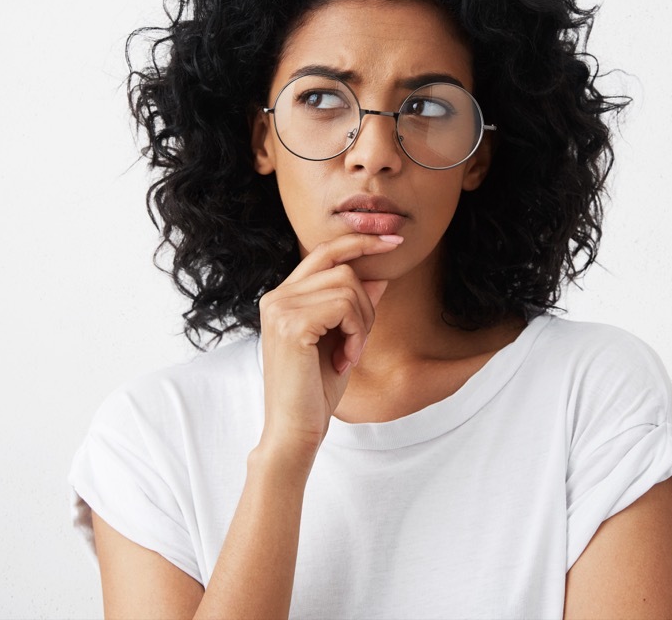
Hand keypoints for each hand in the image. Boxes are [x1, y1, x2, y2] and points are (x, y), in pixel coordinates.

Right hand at [255, 232, 402, 462]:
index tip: (394, 240)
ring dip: (362, 323)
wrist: (295, 430)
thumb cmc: (316, 390)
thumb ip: (354, 306)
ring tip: (349, 354)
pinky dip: (357, 333)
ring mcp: (280, 308)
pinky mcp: (292, 324)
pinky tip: (346, 359)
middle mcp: (276, 296)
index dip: (360, 241)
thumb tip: (379, 275)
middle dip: (366, 304)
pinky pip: (345, 306)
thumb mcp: (343, 340)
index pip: (324, 251)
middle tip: (358, 343)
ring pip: (348, 286)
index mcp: (283, 297)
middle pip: (342, 269)